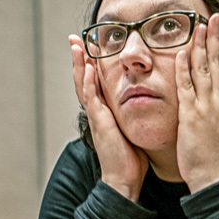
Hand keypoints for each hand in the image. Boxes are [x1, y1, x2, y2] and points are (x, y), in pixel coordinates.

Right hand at [69, 34, 148, 201]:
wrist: (124, 179)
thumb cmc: (131, 157)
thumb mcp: (131, 128)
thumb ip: (132, 114)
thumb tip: (144, 101)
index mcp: (104, 111)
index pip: (94, 82)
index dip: (90, 64)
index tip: (88, 46)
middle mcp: (97, 112)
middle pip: (83, 79)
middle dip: (79, 59)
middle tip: (74, 39)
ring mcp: (96, 117)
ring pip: (83, 86)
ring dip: (80, 65)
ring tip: (77, 47)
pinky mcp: (100, 124)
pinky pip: (92, 101)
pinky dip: (89, 85)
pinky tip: (90, 70)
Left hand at [174, 14, 218, 193]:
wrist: (212, 175)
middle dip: (217, 38)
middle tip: (216, 17)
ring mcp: (206, 106)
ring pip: (204, 69)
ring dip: (202, 45)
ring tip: (201, 25)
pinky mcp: (190, 114)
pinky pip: (186, 86)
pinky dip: (184, 68)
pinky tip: (181, 52)